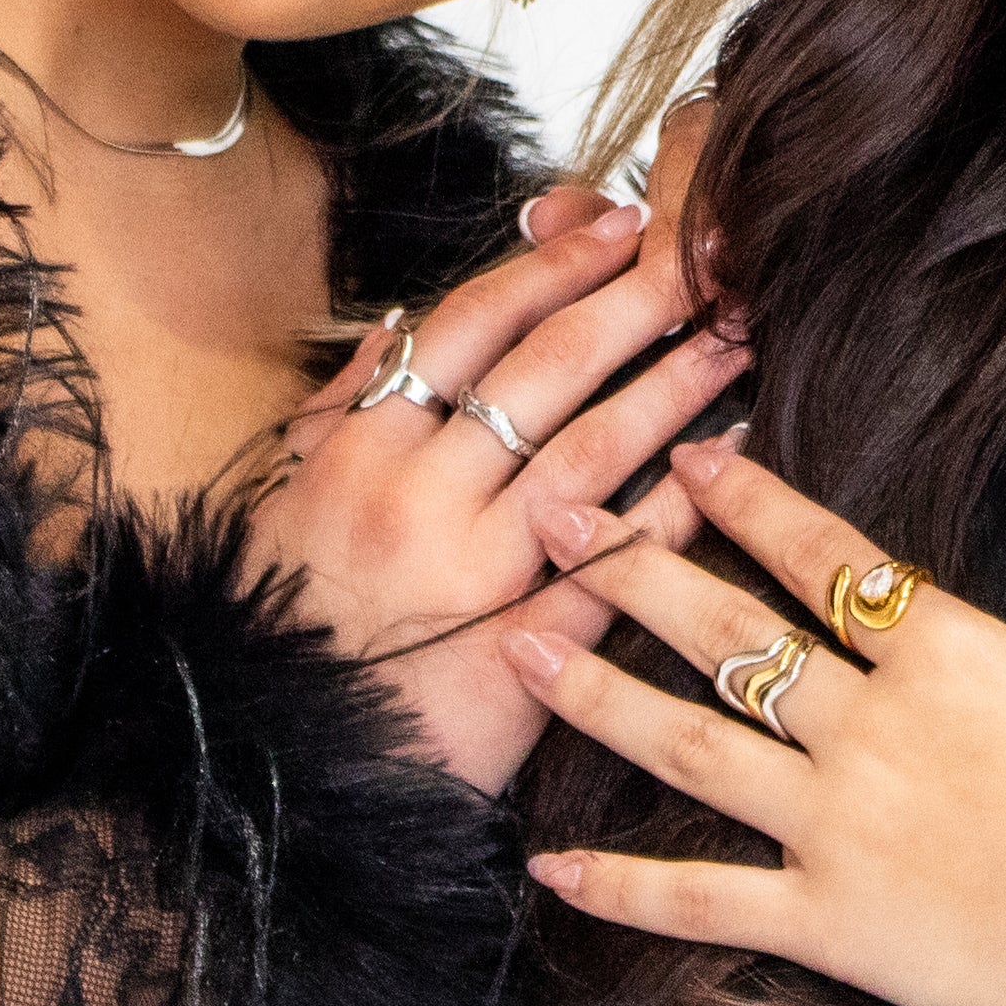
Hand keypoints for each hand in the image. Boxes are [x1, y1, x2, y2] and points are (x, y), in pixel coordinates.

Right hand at [247, 187, 749, 793]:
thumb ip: (338, 409)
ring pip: (590, 452)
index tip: (623, 229)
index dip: (554, 268)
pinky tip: (727, 468)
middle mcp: (416, 499)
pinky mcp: (520, 655)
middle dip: (636, 303)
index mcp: (357, 452)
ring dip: (671, 386)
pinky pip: (612, 566)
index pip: (469, 326)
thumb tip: (397, 326)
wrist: (273, 777)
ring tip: (733, 339)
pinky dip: (675, 509)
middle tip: (709, 261)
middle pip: (545, 371)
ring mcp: (471, 575)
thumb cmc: (279, 631)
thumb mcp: (281, 504)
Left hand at [514, 440, 1005, 1005]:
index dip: (749, 501)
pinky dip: (621, 889)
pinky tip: (550, 870)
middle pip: (732, 634)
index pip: (826, 556)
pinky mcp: (832, 922)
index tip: (689, 458)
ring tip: (519, 647)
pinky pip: (705, 900)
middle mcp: (878, 726)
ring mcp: (843, 826)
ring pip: (694, 747)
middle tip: (556, 520)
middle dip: (633, 569)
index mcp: (955, 653)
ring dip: (597, 695)